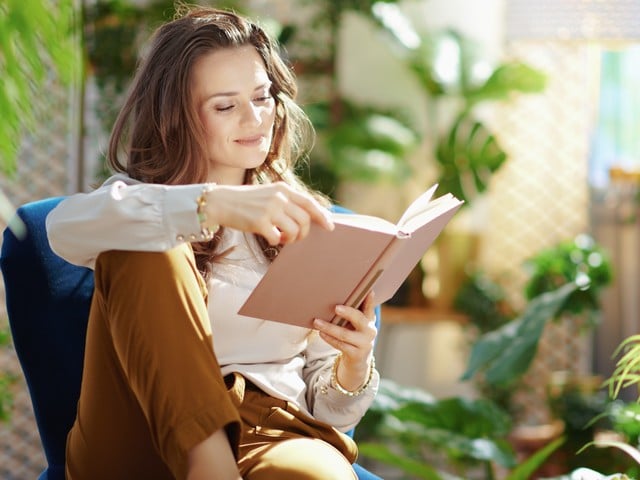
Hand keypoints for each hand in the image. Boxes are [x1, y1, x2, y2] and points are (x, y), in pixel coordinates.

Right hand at [206, 182, 333, 244]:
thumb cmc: (246, 201)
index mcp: (283, 189)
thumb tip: (308, 218)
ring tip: (282, 238)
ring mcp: (269, 209)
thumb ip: (286, 201)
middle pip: (305, 220)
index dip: (322, 216)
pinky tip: (270, 238)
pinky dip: (276, 242)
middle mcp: (279, 197)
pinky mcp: (259, 222)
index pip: (309, 203)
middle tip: (294, 238)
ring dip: (290, 239)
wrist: (221, 202)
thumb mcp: (268, 194)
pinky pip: (277, 238)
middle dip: (303, 233)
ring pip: (294, 231)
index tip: (330, 226)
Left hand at [313, 293, 377, 391]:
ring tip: (317, 322)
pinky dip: (329, 338)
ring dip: (329, 327)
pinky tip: (321, 333)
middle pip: (359, 319)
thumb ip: (353, 312)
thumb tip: (337, 297)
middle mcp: (370, 331)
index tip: (368, 291)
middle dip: (348, 312)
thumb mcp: (357, 324)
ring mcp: (364, 343)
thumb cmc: (354, 335)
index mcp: (370, 320)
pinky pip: (340, 345)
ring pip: (345, 334)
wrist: (358, 359)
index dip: (370, 300)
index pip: (370, 308)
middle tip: (336, 307)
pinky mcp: (356, 354)